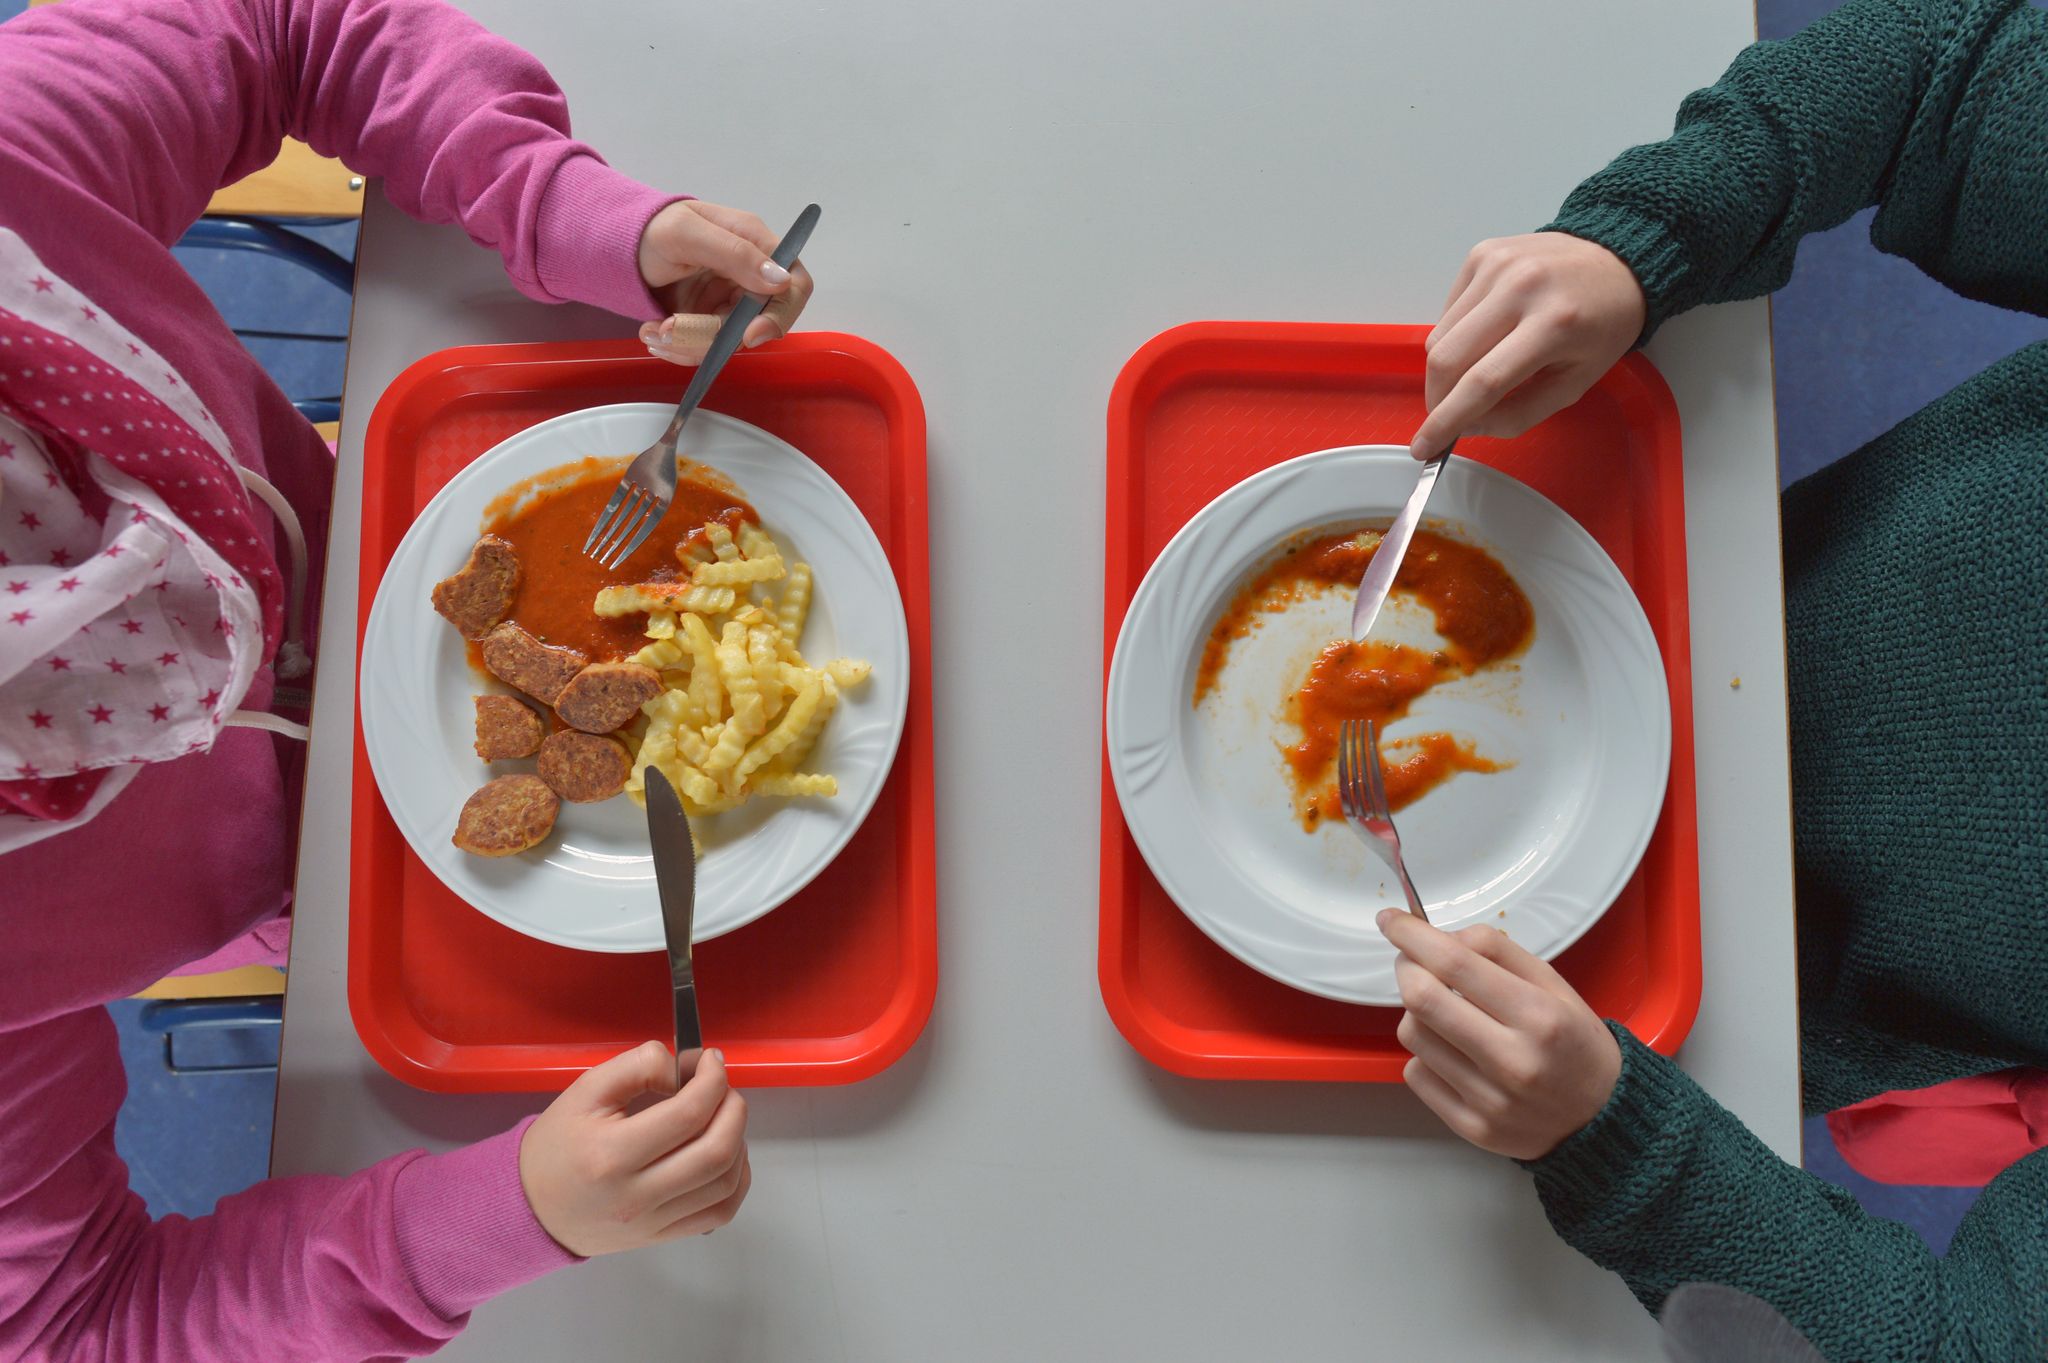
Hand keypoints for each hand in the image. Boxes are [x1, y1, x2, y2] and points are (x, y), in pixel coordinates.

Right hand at [519, 1041, 750, 1255]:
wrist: (530, 1206)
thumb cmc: (557, 1145)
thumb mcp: (585, 1091)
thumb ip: (637, 1066)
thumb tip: (684, 1069)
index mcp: (612, 1154)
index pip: (688, 1114)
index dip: (712, 1079)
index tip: (710, 1060)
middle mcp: (636, 1195)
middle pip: (717, 1151)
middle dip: (734, 1107)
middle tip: (721, 1086)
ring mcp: (652, 1222)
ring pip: (725, 1183)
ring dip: (739, 1140)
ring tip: (722, 1115)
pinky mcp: (661, 1236)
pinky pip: (719, 1213)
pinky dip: (736, 1180)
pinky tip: (727, 1154)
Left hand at [636, 200, 815, 364]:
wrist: (616, 244)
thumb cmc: (650, 227)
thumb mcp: (688, 233)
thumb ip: (735, 253)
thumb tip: (781, 280)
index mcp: (755, 244)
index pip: (794, 286)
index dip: (780, 315)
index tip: (749, 334)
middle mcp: (749, 276)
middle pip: (757, 324)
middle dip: (715, 336)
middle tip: (673, 330)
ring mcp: (729, 302)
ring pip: (728, 342)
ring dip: (688, 344)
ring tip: (653, 331)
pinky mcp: (709, 321)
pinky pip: (706, 348)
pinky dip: (678, 347)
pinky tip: (654, 333)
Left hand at [1378, 908, 1620, 1159]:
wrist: (1602, 1119)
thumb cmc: (1575, 1043)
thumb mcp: (1554, 985)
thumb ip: (1498, 951)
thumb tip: (1443, 937)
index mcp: (1539, 1016)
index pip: (1454, 964)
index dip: (1412, 936)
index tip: (1391, 920)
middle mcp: (1512, 1060)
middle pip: (1421, 999)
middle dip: (1406, 968)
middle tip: (1413, 962)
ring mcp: (1488, 1100)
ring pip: (1412, 1035)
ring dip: (1417, 1012)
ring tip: (1445, 1011)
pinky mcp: (1471, 1127)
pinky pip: (1416, 1074)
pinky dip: (1425, 1053)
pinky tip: (1453, 1051)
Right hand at [1409, 233, 1645, 460]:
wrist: (1615, 260)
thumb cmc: (1601, 326)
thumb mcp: (1575, 384)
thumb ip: (1519, 414)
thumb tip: (1467, 426)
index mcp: (1554, 325)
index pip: (1483, 382)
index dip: (1447, 421)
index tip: (1425, 446)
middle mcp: (1521, 288)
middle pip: (1448, 359)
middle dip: (1437, 399)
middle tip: (1445, 416)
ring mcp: (1497, 265)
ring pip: (1440, 337)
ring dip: (1446, 369)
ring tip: (1476, 370)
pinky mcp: (1482, 254)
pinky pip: (1448, 311)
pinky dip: (1455, 336)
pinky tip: (1485, 334)